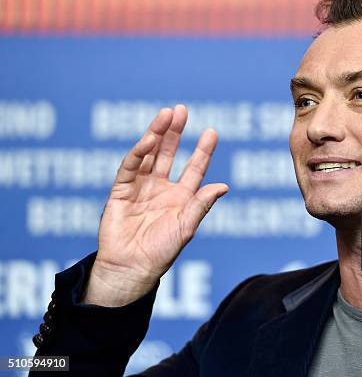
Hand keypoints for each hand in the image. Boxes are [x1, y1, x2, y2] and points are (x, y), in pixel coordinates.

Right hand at [84, 105, 227, 305]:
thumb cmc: (161, 252)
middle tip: (181, 110)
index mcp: (181, 197)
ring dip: (157, 134)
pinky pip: (130, 167)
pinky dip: (139, 152)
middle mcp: (161, 187)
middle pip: (169, 153)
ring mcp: (140, 187)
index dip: (202, 150)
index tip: (212, 132)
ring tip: (166, 114)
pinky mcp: (121, 190)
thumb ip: (201, 205)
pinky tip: (149, 139)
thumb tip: (224, 186)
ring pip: (149, 154)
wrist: (131, 268)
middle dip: (175, 132)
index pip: (194, 167)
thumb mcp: (186, 227)